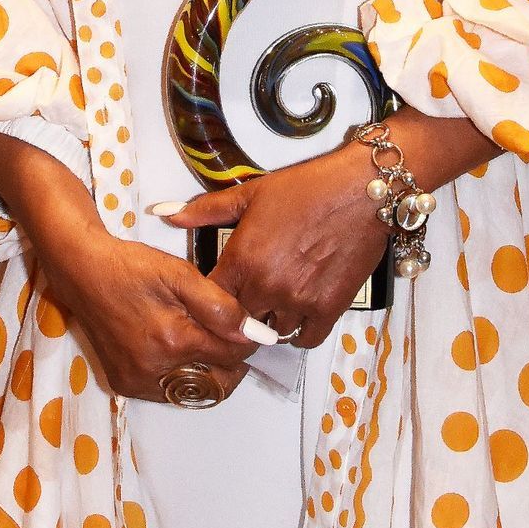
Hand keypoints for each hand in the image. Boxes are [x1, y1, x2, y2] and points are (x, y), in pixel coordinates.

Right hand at [41, 222, 257, 405]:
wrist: (83, 272)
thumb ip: (221, 307)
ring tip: (206, 345)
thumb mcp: (181, 276)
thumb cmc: (131, 268)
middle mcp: (154, 370)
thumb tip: (253, 334)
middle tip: (233, 343)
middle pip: (214, 385)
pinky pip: (165, 393)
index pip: (231, 357)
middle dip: (231, 366)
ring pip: (191, 393)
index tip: (250, 330)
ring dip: (206, 375)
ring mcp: (136, 381)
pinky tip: (179, 354)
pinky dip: (179, 379)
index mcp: (174, 341)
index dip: (247, 343)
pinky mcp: (123, 383)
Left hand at [157, 144, 388, 348]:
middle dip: (238, 316)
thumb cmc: (307, 189)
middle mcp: (267, 287)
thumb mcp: (251, 193)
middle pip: (238, 323)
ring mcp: (299, 301)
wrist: (360, 191)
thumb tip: (168, 214)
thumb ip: (205, 210)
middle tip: (246, 304)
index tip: (216, 296)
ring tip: (273, 304)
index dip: (210, 301)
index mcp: (243, 260)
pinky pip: (306, 338)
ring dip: (269, 322)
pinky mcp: (329, 308)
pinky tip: (298, 313)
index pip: (210, 301)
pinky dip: (300, 331)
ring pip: (272, 333)